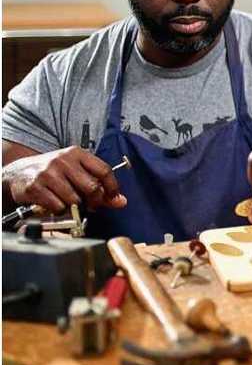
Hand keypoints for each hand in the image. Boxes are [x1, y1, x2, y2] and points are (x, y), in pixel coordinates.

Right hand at [2, 147, 125, 213]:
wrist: (18, 173)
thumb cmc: (53, 173)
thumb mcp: (76, 172)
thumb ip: (100, 186)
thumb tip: (121, 202)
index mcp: (77, 153)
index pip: (104, 170)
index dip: (113, 188)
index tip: (114, 198)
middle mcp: (63, 160)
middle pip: (92, 187)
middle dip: (95, 201)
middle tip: (91, 205)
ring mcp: (48, 173)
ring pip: (75, 200)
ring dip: (75, 207)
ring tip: (69, 202)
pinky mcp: (35, 186)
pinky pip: (58, 206)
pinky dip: (59, 210)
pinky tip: (55, 204)